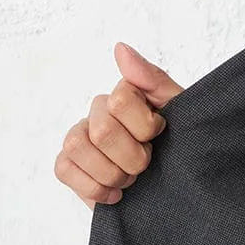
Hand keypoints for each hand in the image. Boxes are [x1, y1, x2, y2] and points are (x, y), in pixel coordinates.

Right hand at [54, 42, 183, 209]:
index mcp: (125, 96)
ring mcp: (81, 138)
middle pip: (103, 130)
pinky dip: (95, 189)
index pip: (119, 100)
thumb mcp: (180, 114)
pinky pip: (63, 168)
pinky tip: (115, 195)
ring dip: (112, 174)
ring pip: (77, 145)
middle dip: (132, 158)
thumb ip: (153, 80)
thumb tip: (120, 49)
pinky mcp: (69, 165)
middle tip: (146, 166)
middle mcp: (99, 112)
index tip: (158, 135)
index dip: (144, 127)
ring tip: (130, 180)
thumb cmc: (180, 150)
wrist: (179, 193)